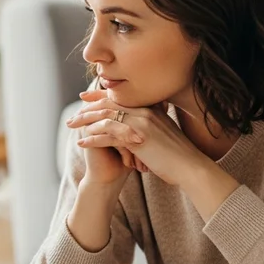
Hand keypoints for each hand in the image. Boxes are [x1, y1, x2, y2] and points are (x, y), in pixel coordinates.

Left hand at [69, 89, 206, 186]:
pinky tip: (81, 143)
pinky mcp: (137, 139)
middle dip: (88, 108)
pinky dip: (93, 139)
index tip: (85, 96)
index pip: (121, 97)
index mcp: (151, 108)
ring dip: (85, 122)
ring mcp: (141, 124)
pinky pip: (109, 136)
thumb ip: (152, 124)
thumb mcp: (165, 133)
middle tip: (73, 114)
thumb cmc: (179, 155)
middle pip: (110, 104)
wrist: (191, 167)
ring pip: (106, 118)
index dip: (101, 95)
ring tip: (71, 127)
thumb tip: (139, 126)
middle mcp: (145, 112)